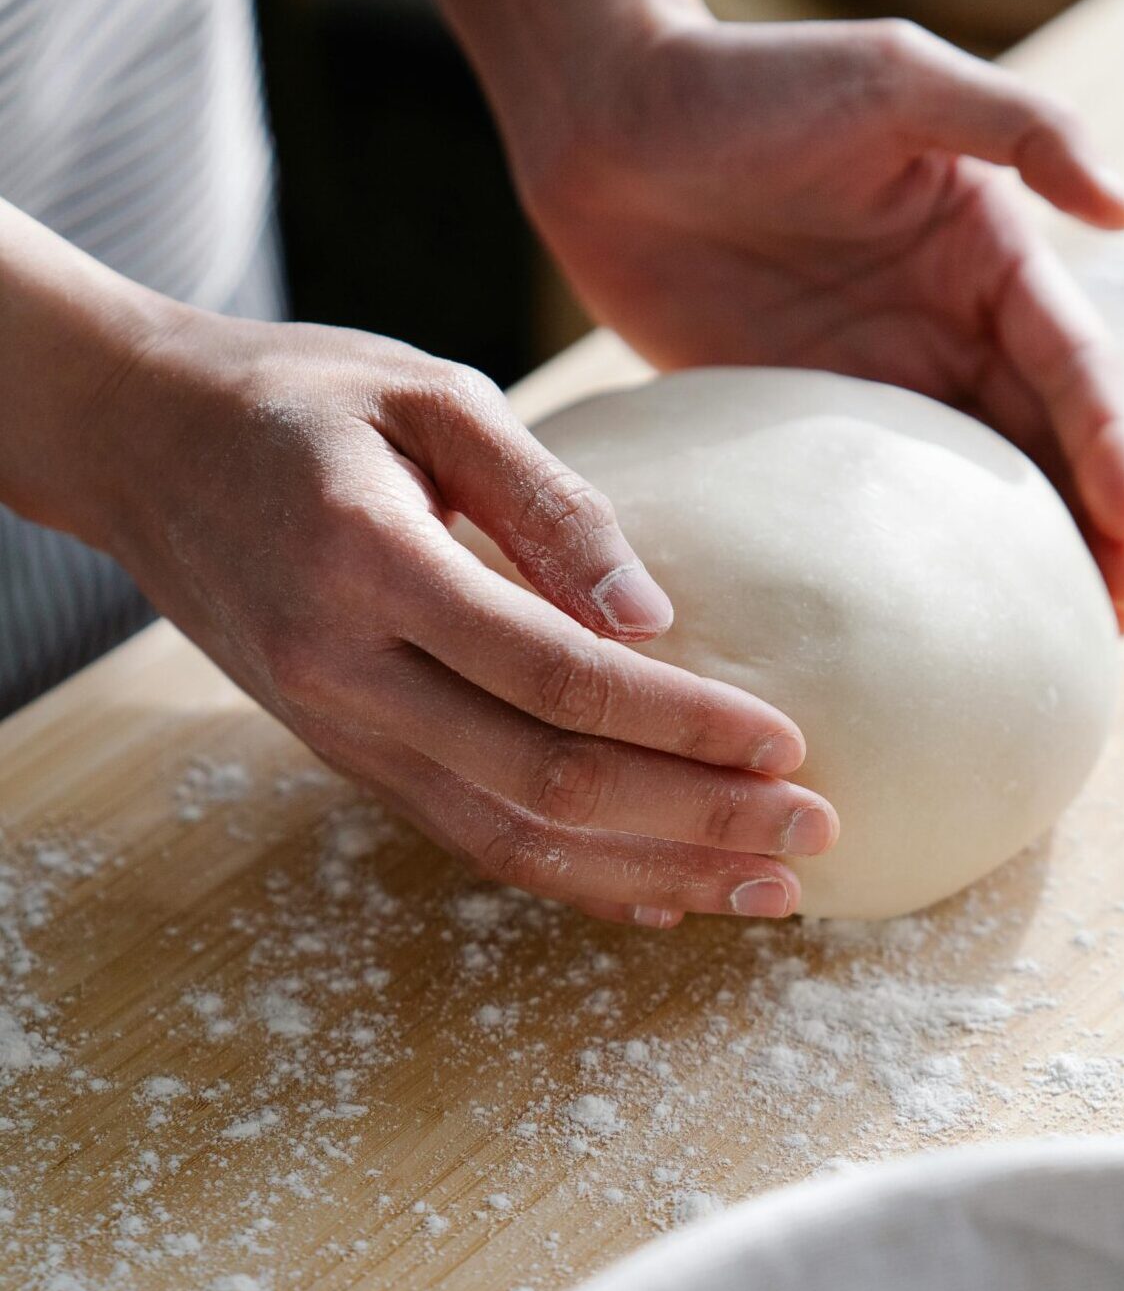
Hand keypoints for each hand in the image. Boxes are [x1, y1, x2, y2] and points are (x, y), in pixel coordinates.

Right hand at [89, 309, 838, 927]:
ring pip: (510, 836)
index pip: (558, 678)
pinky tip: (656, 893)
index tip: (788, 743)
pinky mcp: (345, 750)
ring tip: (765, 887)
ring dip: (648, 872)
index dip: (682, 723)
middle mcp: (346, 673)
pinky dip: (570, 876)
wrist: (142, 444)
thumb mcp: (429, 397)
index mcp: (371, 566)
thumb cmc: (298, 399)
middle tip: (814, 833)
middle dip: (693, 820)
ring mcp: (338, 728)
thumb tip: (653, 616)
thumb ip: (547, 503)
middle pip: (546, 784)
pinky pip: (467, 834)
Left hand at [517, 14, 1123, 630]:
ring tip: (1059, 635)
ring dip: (1016, 556)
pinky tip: (926, 615)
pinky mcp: (795, 417)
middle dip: (1089, 524)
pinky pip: (864, 497)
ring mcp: (868, 378)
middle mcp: (941, 324)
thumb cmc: (748, 83)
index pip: (1069, 365)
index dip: (1107, 444)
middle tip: (1116, 613)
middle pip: (1038, 440)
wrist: (608, 130)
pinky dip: (910, 555)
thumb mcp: (893, 80)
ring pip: (966, 485)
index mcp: (984, 252)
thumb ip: (1015, 126)